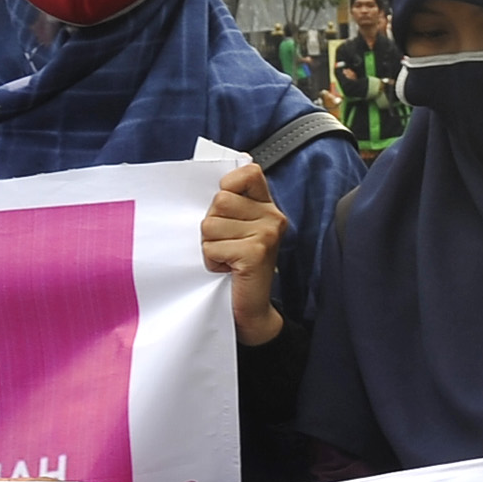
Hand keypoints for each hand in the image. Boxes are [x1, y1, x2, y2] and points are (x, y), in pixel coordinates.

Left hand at [204, 160, 287, 343]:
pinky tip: (227, 269)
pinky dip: (211, 261)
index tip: (227, 211)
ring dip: (209, 244)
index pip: (248, 172)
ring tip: (226, 258)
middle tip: (226, 243)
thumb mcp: (235, 228)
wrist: (250, 309)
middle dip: (212, 224)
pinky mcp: (255, 253)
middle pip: (220, 200)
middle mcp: (272, 217)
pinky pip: (212, 247)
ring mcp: (266, 235)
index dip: (228, 186)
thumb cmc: (236, 267)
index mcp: (267, 207)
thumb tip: (210, 179)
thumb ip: (229, 204)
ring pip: (210, 224)